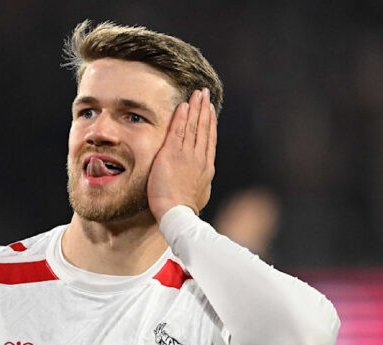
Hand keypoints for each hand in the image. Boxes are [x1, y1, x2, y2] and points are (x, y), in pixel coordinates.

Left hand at [147, 88, 216, 221]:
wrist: (177, 213)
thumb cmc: (185, 209)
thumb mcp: (200, 193)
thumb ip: (201, 182)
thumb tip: (203, 180)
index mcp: (206, 167)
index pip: (209, 139)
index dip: (210, 122)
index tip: (210, 110)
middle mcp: (199, 158)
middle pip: (204, 128)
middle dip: (204, 109)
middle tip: (205, 94)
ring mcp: (187, 155)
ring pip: (194, 126)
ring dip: (195, 108)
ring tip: (197, 94)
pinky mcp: (172, 154)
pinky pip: (178, 131)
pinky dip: (182, 117)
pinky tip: (184, 106)